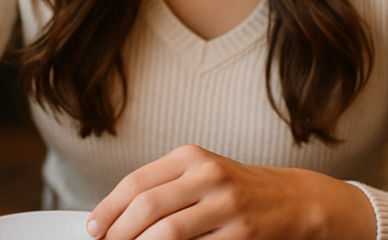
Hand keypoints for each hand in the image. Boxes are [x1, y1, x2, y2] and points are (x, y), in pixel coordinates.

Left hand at [87, 145, 375, 239]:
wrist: (293, 198)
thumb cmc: (239, 188)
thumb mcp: (202, 175)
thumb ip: (166, 188)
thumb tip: (120, 217)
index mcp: (191, 156)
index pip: (137, 182)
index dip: (109, 208)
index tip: (93, 228)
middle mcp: (207, 174)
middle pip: (147, 205)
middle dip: (118, 232)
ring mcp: (225, 203)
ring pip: (167, 231)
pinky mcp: (241, 232)